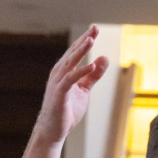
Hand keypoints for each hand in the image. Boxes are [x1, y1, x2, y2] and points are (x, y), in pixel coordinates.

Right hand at [33, 26, 109, 145]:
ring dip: (80, 51)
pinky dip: (80, 72)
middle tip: (95, 29)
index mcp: (65, 70)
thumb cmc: (67, 109)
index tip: (95, 28)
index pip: (76, 51)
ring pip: (70, 62)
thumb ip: (93, 75)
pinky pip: (70, 80)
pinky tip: (91, 66)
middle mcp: (59, 72)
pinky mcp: (59, 93)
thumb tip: (104, 58)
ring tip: (91, 40)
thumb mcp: (84, 90)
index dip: (85, 39)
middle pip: (73, 52)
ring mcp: (58, 82)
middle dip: (84, 40)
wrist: (53, 129)